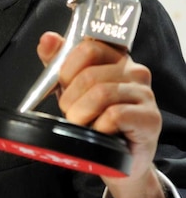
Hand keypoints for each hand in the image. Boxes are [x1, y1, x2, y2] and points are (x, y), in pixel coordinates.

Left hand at [37, 32, 169, 197]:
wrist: (116, 159)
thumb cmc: (94, 118)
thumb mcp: (70, 87)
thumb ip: (57, 61)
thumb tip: (47, 38)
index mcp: (115, 58)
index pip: (89, 47)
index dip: (68, 67)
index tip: (64, 84)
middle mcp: (134, 71)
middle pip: (90, 74)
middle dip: (70, 97)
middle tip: (70, 112)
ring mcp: (145, 94)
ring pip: (101, 94)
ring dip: (81, 113)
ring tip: (81, 123)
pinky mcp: (150, 118)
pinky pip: (114, 115)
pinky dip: (98, 126)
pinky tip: (99, 132)